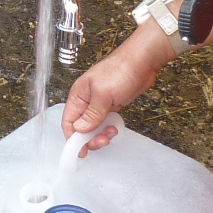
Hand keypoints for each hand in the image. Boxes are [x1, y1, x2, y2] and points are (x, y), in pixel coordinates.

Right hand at [63, 27, 176, 146]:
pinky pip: (105, 122)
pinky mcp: (111, 105)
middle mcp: (86, 100)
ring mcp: (99, 103)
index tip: (81, 151)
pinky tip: (115, 126)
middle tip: (102, 142)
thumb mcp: (103, 94)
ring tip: (111, 133)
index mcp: (78, 95)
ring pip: (94, 126)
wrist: (143, 61)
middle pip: (81, 127)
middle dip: (90, 138)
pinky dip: (109, 128)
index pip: (69, 122)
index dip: (73, 138)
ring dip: (101, 134)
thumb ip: (91, 114)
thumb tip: (79, 129)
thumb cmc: (121, 69)